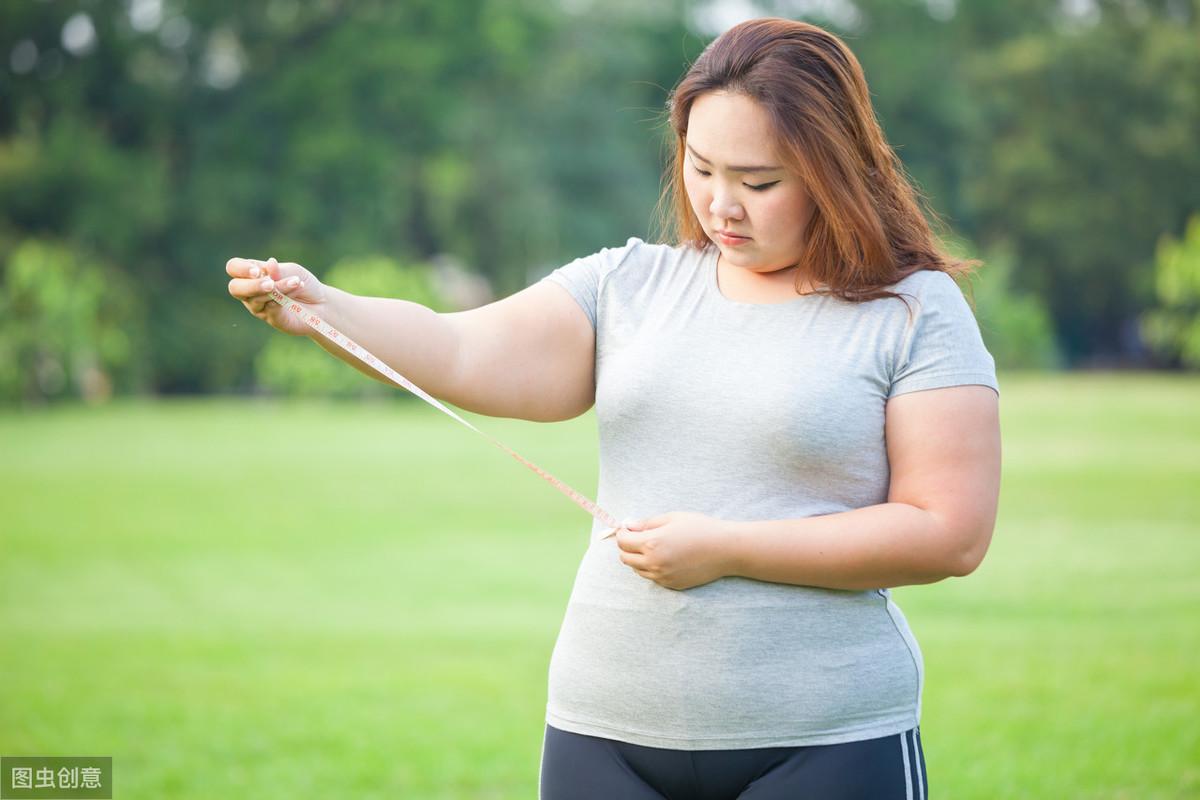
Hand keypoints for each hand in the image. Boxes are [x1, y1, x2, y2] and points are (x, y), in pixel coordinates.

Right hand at [226, 256, 327, 336]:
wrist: (321, 303)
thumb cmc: (302, 283)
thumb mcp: (292, 271)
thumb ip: (279, 270)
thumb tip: (269, 264)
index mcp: (252, 274)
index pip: (233, 268)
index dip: (241, 269)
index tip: (258, 271)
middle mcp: (251, 291)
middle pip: (235, 288)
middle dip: (252, 285)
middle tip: (271, 283)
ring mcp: (259, 307)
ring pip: (257, 299)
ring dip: (278, 288)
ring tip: (296, 282)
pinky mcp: (271, 319)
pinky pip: (270, 309)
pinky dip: (284, 298)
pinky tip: (296, 289)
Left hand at [615, 512, 734, 590]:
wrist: (725, 549)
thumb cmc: (700, 528)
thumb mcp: (672, 518)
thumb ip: (647, 523)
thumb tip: (628, 526)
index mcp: (652, 543)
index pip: (622, 541)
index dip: (622, 532)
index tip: (628, 528)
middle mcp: (654, 563)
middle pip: (625, 558)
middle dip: (627, 546)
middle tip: (638, 536)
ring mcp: (662, 576)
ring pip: (637, 569)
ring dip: (639, 558)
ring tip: (655, 546)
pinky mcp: (671, 585)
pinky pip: (652, 577)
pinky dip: (652, 568)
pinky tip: (666, 557)